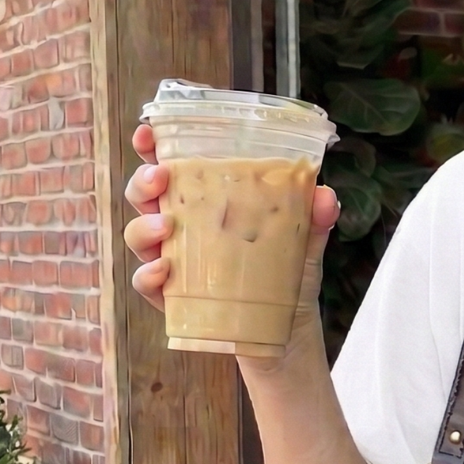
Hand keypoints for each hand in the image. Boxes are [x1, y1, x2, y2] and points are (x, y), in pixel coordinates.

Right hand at [122, 123, 339, 362]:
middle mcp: (181, 227)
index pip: (172, 166)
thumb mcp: (304, 242)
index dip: (153, 146)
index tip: (148, 131)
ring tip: (163, 225)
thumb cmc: (287, 275)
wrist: (286, 332)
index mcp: (206, 202)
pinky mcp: (171, 297)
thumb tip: (325, 196)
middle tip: (159, 176)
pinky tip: (164, 270)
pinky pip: (146, 283)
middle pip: (145, 195)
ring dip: (143, 226)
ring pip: (138, 235)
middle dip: (144, 180)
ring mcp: (172, 261)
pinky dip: (149, 275)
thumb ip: (313, 219)